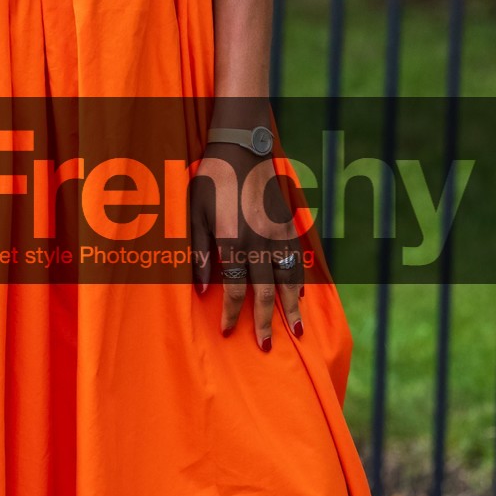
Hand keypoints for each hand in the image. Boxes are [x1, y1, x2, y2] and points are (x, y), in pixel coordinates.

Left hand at [191, 140, 305, 351]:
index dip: (231, 312)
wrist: (242, 148)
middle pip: (265, 291)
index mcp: (233, 240)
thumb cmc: (211, 180)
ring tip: (295, 332)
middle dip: (266, 322)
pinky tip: (300, 297)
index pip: (234, 288)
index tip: (227, 331)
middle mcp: (259, 242)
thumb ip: (200, 253)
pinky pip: (298, 260)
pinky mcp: (288, 225)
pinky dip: (300, 282)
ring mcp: (278, 234)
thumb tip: (203, 289)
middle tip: (266, 347)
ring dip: (291, 309)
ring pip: (289, 280)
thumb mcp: (195, 214)